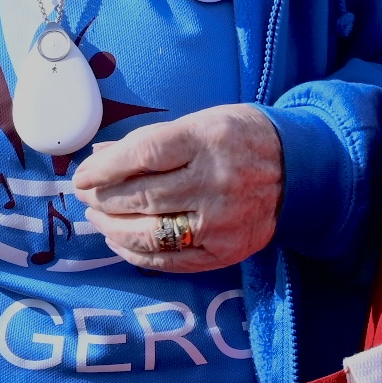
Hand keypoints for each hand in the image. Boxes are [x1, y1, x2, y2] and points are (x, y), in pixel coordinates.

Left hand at [73, 105, 282, 270]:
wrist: (300, 170)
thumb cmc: (241, 138)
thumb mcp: (202, 122)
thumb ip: (152, 140)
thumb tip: (100, 158)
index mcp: (209, 140)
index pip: (144, 155)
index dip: (105, 168)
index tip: (82, 175)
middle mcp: (215, 182)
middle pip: (141, 196)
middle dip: (103, 199)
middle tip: (86, 196)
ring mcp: (221, 221)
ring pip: (149, 233)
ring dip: (112, 228)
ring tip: (98, 218)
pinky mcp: (225, 251)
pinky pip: (168, 260)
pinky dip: (135, 254)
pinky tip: (120, 242)